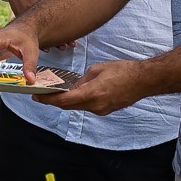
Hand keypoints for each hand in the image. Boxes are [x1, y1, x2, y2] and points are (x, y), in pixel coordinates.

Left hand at [34, 59, 148, 114]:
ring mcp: (101, 110)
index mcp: (93, 93)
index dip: (48, 100)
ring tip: (54, 94)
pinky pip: (87, 107)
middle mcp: (96, 106)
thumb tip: (72, 87)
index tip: (36, 97)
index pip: (64, 100)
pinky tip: (73, 94)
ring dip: (65, 102)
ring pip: (77, 107)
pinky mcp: (106, 111)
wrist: (144, 80)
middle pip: (68, 106)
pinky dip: (78, 102)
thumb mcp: (97, 69)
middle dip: (53, 101)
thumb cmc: (123, 71)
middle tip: (40, 96)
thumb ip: (82, 80)